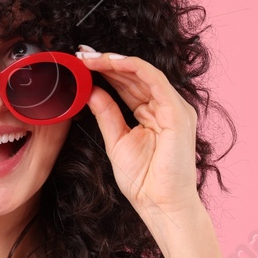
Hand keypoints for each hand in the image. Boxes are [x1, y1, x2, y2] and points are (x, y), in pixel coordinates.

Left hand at [78, 47, 205, 243]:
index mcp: (153, 113)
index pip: (128, 85)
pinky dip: (132, 67)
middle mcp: (166, 107)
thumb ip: (106, 113)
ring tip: (89, 57)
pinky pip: (153, 80)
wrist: (161, 204)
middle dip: (106, 62)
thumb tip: (91, 90)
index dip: (105, 72)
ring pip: (142, 73)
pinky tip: (111, 62)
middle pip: (134, 76)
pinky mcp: (177, 112)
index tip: (81, 63)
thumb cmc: (144, 181)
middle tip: (80, 53)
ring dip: (114, 62)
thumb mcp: (116, 140)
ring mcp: (174, 108)